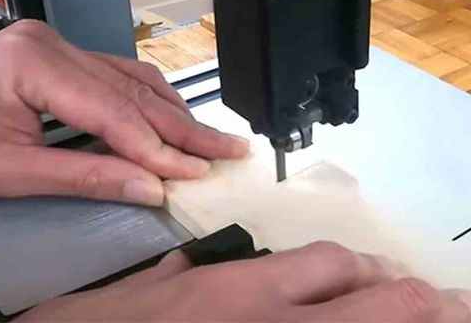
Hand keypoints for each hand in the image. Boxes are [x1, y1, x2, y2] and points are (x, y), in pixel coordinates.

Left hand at [0, 20, 247, 205]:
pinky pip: (121, 74)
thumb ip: (84, 177)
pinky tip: (174, 116)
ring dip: (174, 113)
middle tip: (226, 148)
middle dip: (183, 128)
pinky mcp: (66, 56)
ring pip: (135, 79)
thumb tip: (148, 188)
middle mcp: (54, 44)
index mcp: (33, 62)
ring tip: (208, 138)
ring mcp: (62, 46)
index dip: (158, 148)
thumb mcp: (9, 169)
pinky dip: (151, 100)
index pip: (114, 112)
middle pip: (134, 92)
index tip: (195, 172)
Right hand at [17, 241, 470, 321]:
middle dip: (418, 300)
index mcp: (236, 291)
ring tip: (450, 316)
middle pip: (372, 302)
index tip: (387, 271)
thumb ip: (180, 275)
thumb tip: (193, 269)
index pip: (329, 264)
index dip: (368, 267)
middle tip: (451, 301)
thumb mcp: (142, 291)